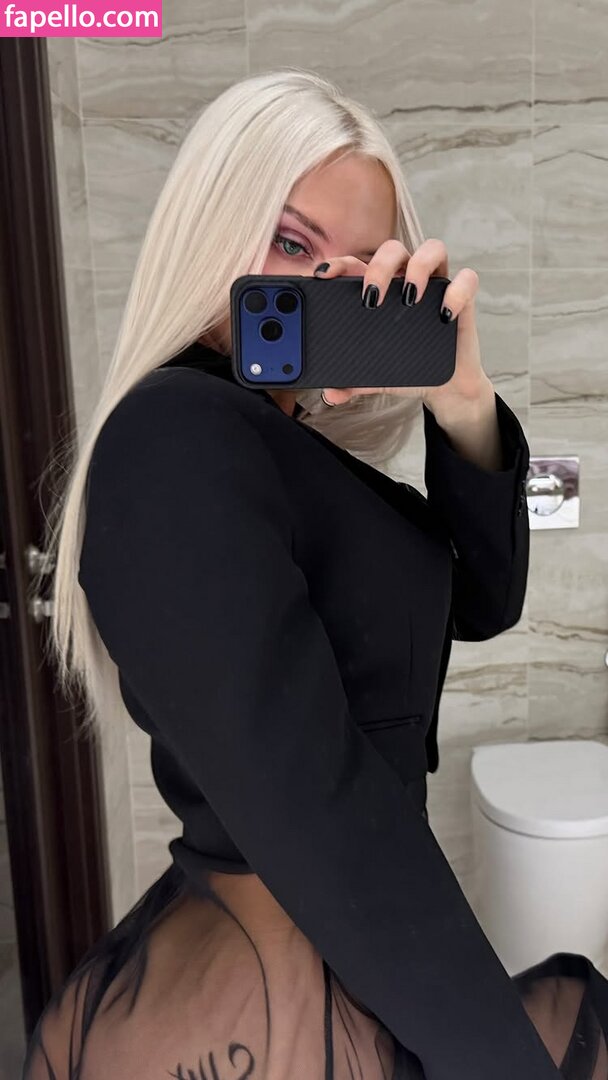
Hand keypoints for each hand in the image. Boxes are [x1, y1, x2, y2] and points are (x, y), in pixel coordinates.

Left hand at [314, 237, 492, 417]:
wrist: (445, 386)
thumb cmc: (408, 369)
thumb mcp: (376, 377)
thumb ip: (353, 383)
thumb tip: (331, 394)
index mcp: (382, 290)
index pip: (359, 263)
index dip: (340, 263)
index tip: (324, 275)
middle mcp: (408, 279)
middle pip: (394, 249)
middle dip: (380, 266)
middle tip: (372, 297)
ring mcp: (438, 285)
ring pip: (432, 249)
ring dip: (419, 267)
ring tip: (410, 297)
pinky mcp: (464, 298)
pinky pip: (467, 280)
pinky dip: (457, 293)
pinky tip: (445, 315)